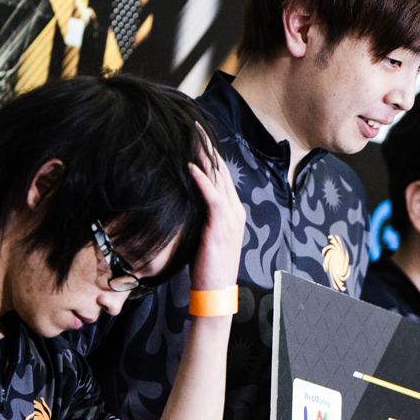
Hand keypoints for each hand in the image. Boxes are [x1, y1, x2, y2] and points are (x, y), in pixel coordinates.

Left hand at [187, 130, 245, 291]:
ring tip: (193, 136)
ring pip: (219, 179)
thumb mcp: (203, 236)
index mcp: (233, 212)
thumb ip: (200, 216)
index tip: (197, 137)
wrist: (215, 292)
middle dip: (208, 148)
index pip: (221, 176)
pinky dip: (203, 180)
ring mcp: (230, 218)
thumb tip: (183, 201)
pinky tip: (192, 166)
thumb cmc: (206, 267)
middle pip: (222, 172)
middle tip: (195, 126)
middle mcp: (235, 211)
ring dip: (205, 157)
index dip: (210, 155)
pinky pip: (213, 198)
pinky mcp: (220, 227)